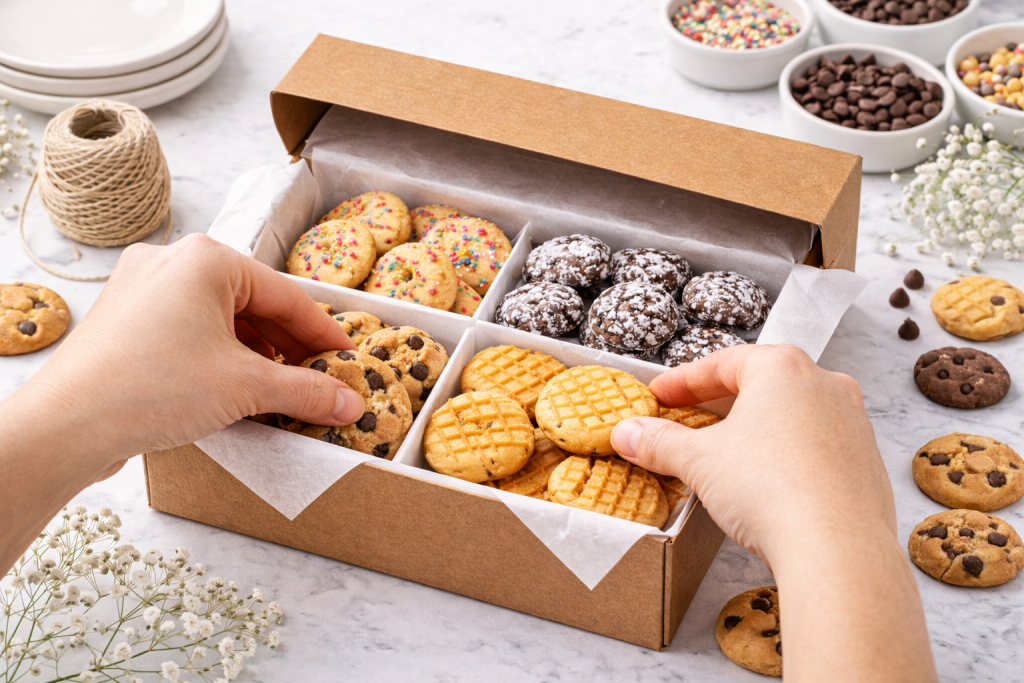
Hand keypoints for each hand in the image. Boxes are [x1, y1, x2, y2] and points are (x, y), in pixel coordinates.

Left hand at [0, 233, 363, 571]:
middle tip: (321, 382)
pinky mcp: (127, 320)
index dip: (324, 334)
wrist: (66, 426)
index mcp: (206, 259)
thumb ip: (306, 391)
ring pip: (221, 320)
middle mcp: (172, 262)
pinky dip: (220, 358)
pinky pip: (190, 332)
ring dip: (256, 356)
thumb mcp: (246, 388)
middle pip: (254, 306)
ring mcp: (143, 290)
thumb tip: (350, 402)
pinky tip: (237, 389)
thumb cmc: (152, 389)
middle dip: (289, 349)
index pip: (286, 297)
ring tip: (282, 392)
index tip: (348, 360)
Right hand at [611, 345, 935, 682]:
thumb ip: (659, 442)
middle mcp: (825, 384)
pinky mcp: (866, 461)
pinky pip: (816, 447)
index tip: (659, 396)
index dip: (681, 381)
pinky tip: (765, 482)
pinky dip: (786, 455)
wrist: (836, 550)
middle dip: (717, 404)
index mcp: (783, 368)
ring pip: (791, 415)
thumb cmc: (772, 490)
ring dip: (754, 430)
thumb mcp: (698, 461)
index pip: (721, 363)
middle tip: (685, 421)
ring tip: (723, 455)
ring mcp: (852, 422)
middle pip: (759, 385)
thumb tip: (629, 434)